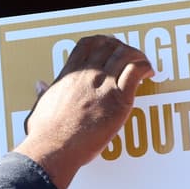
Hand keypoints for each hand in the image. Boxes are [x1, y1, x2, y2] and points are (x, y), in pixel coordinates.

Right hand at [15, 35, 153, 188]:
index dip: (102, 41)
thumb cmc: (46, 133)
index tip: (110, 45)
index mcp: (69, 74)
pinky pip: (137, 72)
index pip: (87, 45)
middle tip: (130, 55)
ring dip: (138, 56)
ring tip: (144, 63)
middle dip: (122, 47)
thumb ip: (44, 92)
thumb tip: (40, 85)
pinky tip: (149, 74)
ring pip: (126, 54)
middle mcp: (88, 75)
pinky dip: (146, 68)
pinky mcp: (118, 99)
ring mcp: (104, 85)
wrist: (55, 146)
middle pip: (110, 46)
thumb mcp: (41, 105)